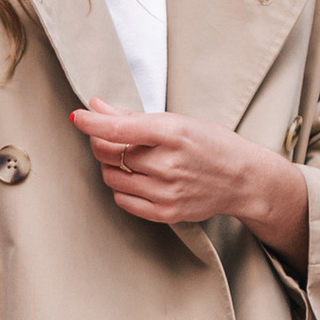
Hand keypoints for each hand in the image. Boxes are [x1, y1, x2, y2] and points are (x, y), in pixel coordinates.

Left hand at [69, 99, 309, 266]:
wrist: (243, 179)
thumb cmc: (212, 145)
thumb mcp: (178, 121)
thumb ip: (133, 118)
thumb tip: (96, 107)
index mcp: (173, 133)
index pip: (119, 129)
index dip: (91, 123)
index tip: (76, 117)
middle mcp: (169, 164)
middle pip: (110, 154)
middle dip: (100, 142)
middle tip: (107, 137)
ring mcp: (167, 191)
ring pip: (112, 178)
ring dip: (110, 167)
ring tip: (127, 159)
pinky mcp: (167, 212)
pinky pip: (124, 201)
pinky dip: (121, 188)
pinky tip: (135, 178)